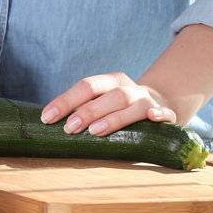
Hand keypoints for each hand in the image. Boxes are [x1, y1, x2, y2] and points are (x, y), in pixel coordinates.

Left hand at [41, 73, 176, 137]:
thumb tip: (50, 124)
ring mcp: (147, 100)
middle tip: (69, 128)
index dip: (66, 101)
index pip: (85, 86)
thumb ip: (84, 109)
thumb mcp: (103, 102)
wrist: (161, 102)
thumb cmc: (120, 108)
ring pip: (131, 105)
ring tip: (94, 132)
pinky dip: (159, 114)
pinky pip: (164, 112)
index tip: (47, 118)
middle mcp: (128, 88)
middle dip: (87, 111)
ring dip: (113, 118)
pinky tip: (152, 118)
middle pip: (108, 95)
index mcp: (109, 81)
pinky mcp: (166, 112)